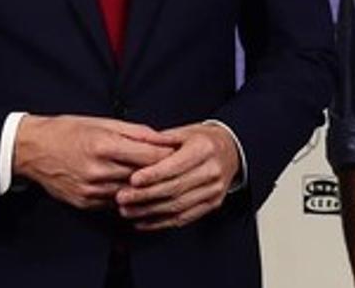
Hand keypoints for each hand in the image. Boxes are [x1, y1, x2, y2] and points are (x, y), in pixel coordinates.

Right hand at [12, 115, 175, 209]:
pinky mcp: (85, 203)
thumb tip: (164, 139)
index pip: (148, 157)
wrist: (32, 150)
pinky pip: (115, 203)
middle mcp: (97, 170)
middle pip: (143, 178)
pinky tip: (134, 190)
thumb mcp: (102, 122)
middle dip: (161, 174)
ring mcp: (91, 190)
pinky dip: (126, 196)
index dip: (169, 158)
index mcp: (103, 145)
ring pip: (131, 194)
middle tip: (178, 170)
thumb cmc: (67, 130)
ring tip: (160, 182)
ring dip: (146, 189)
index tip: (182, 156)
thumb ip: (136, 132)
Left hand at [116, 123, 239, 230]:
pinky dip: (161, 222)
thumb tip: (138, 144)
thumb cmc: (204, 140)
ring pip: (177, 206)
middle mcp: (212, 171)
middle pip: (175, 188)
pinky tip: (143, 221)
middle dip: (145, 195)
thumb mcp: (185, 131)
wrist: (231, 151)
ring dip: (149, 211)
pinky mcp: (212, 204)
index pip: (176, 166)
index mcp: (204, 149)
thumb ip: (161, 139)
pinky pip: (184, 218)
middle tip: (122, 197)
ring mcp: (213, 190)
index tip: (133, 180)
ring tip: (127, 210)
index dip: (153, 175)